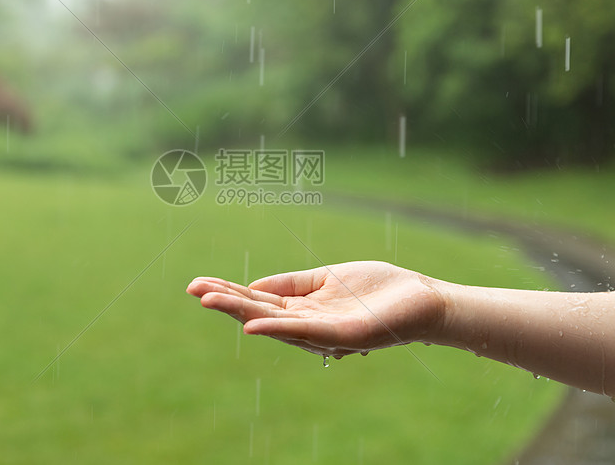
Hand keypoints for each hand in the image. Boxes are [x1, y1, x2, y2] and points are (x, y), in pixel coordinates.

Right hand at [186, 261, 445, 357]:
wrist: (422, 300)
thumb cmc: (378, 289)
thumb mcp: (326, 278)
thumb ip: (292, 283)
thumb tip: (253, 284)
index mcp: (303, 309)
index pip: (259, 299)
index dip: (229, 292)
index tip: (198, 283)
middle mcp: (308, 324)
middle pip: (259, 311)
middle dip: (225, 301)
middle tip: (192, 289)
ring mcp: (324, 332)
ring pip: (275, 322)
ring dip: (240, 312)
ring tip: (209, 301)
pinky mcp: (343, 335)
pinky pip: (305, 332)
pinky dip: (277, 328)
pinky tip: (252, 325)